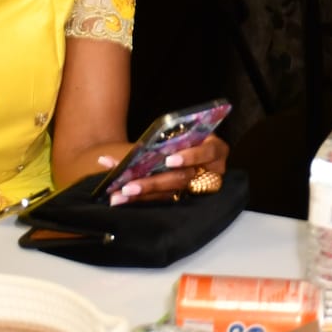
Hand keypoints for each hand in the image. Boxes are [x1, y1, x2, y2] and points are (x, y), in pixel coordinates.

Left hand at [103, 135, 231, 204]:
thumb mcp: (185, 132)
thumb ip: (168, 136)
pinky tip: (116, 193)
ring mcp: (195, 187)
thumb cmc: (189, 136)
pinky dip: (137, 195)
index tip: (170, 161)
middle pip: (181, 179)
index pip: (208, 152)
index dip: (191, 157)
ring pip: (169, 193)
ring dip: (141, 194)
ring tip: (118, 195)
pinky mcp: (182, 196)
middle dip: (153, 183)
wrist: (189, 146)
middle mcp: (209, 171)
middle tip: (129, 187)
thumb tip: (136, 146)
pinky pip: (160, 198)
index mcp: (214, 150)